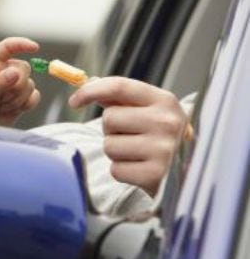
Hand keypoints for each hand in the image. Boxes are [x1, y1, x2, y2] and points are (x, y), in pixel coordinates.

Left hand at [0, 37, 39, 125]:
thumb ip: (0, 81)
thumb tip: (16, 72)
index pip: (8, 47)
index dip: (22, 44)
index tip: (35, 47)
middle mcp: (3, 71)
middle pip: (25, 68)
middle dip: (16, 86)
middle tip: (0, 97)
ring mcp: (13, 85)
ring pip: (30, 85)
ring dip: (17, 99)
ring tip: (0, 106)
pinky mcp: (21, 99)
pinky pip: (35, 96)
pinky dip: (27, 104)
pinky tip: (12, 110)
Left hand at [69, 77, 187, 196]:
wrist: (184, 169)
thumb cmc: (156, 133)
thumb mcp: (145, 109)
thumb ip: (117, 95)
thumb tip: (86, 83)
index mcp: (165, 100)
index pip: (119, 86)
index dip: (90, 91)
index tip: (74, 101)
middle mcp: (167, 122)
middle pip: (109, 118)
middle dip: (111, 128)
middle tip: (130, 135)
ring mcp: (163, 150)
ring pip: (109, 145)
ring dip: (115, 151)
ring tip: (135, 152)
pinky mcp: (155, 175)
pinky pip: (115, 169)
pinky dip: (121, 170)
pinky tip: (138, 168)